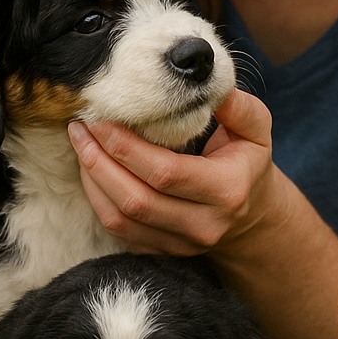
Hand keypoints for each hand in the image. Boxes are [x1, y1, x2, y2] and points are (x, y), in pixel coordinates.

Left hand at [67, 89, 277, 257]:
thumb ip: (238, 107)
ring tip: (81, 144)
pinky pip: (118, 231)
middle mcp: (203, 225)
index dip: (126, 146)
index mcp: (226, 191)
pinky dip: (98, 200)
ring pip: (120, 219)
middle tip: (81, 127)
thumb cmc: (247, 163)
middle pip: (136, 199)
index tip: (102, 118)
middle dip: (100, 161)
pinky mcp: (162, 252)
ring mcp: (181, 244)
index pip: (165, 172)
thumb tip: (208, 85)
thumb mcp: (257, 131)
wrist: (251, 217)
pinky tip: (92, 170)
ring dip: (92, 180)